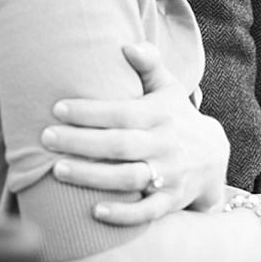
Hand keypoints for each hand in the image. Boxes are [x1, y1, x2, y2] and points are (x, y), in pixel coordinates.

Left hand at [45, 43, 228, 223]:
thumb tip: (127, 46)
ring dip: (92, 176)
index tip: (57, 108)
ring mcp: (170, 175)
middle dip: (81, 142)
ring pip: (129, 178)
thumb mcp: (169, 88)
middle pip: (120, 145)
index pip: (122, 112)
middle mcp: (166, 145)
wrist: (214, 157)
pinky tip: (95, 212)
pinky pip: (148, 212)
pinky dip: (124, 215)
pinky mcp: (171, 202)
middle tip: (46, 138)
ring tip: (57, 170)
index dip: (89, 111)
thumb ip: (149, 64)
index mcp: (161, 115)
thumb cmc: (176, 117)